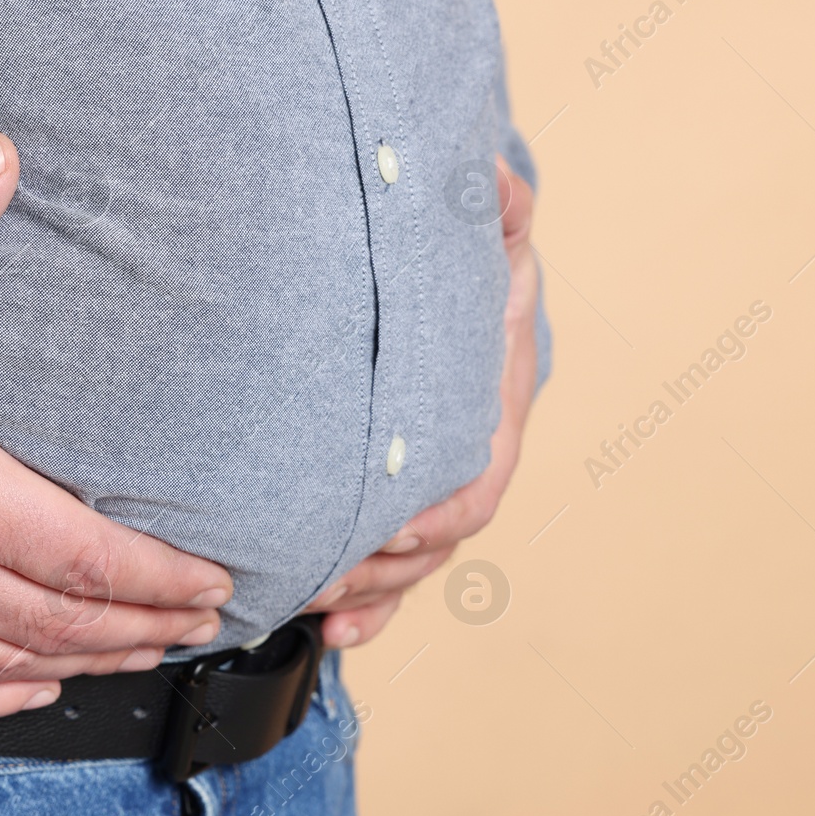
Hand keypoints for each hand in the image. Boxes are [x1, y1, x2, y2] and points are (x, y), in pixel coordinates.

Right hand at [0, 134, 231, 717]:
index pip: (87, 556)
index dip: (160, 578)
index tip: (213, 581)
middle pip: (67, 619)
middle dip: (148, 626)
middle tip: (204, 624)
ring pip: (15, 660)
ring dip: (93, 662)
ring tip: (147, 655)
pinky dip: (2, 694)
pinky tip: (38, 689)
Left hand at [308, 154, 539, 647]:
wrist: (459, 285)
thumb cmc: (469, 267)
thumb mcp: (488, 230)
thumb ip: (493, 210)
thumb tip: (499, 181)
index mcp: (492, 407)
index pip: (478, 478)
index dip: (440, 512)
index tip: (393, 528)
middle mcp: (468, 458)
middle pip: (438, 539)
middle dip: (385, 567)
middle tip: (323, 578)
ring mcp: (433, 488)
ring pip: (411, 565)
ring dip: (368, 593)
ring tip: (315, 606)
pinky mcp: (397, 505)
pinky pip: (388, 574)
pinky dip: (364, 609)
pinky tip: (332, 633)